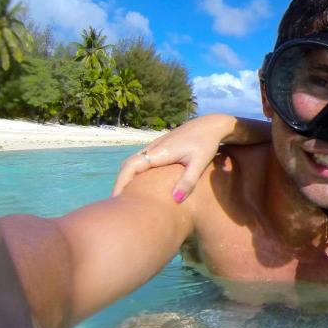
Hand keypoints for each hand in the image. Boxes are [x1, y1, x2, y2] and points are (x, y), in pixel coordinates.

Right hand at [112, 114, 236, 201]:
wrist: (211, 125)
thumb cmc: (206, 144)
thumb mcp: (199, 163)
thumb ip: (188, 182)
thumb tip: (176, 200)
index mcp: (159, 153)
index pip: (131, 167)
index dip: (121, 183)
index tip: (116, 199)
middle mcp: (153, 148)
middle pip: (128, 165)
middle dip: (121, 182)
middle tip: (119, 202)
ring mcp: (156, 146)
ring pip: (134, 161)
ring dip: (127, 176)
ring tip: (127, 196)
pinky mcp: (161, 146)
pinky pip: (142, 159)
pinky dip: (136, 171)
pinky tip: (141, 183)